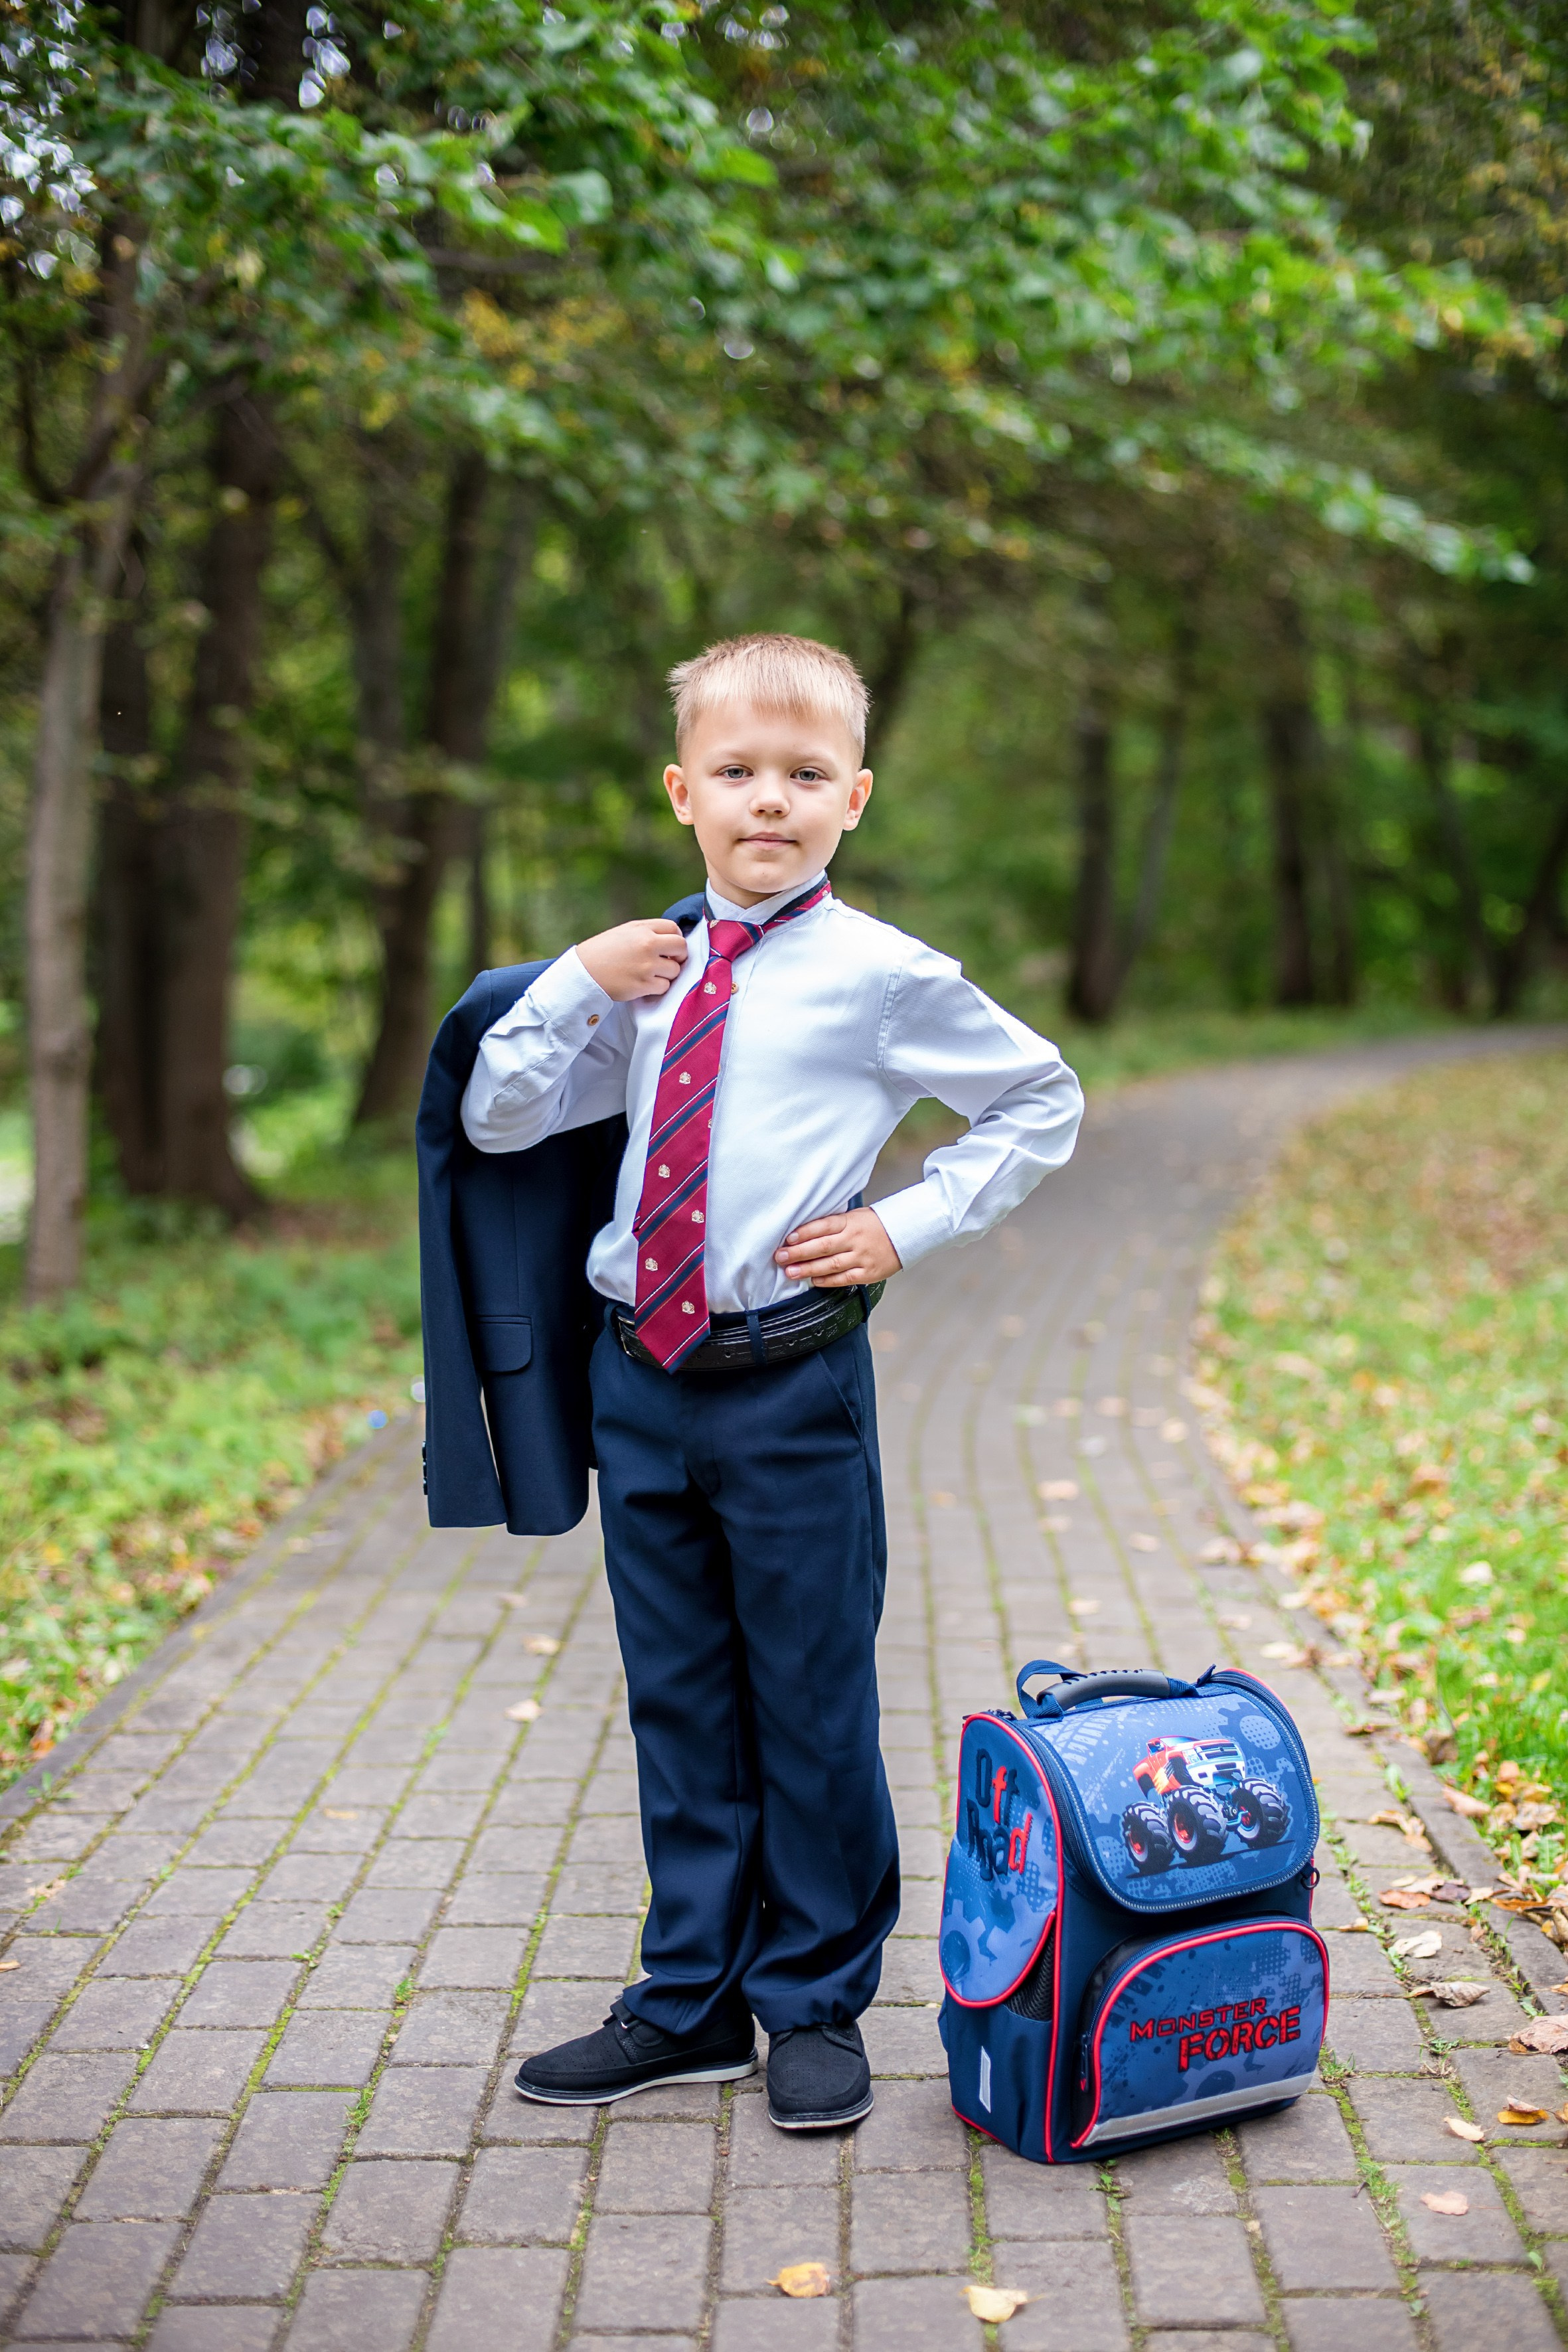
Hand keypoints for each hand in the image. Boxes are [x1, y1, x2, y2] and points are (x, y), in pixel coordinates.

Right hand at [576, 919, 687, 1001]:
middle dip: (679, 956)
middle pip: (681, 947)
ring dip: (667, 974)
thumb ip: (648, 931)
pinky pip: (665, 986)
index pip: (674, 929)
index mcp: (643, 929)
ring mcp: (646, 966)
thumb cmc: (603, 951)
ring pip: (675, 970)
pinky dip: (658, 987)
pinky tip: (645, 984)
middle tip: (670, 961)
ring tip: (652, 974)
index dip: (676, 938)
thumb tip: (670, 939)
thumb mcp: (625, 931)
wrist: (584, 972)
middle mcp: (647, 945)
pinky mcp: (643, 985)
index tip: (670, 947)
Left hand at [774, 1207, 901, 1288]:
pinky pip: (844, 1278)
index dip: (804, 1233)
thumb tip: (803, 1234)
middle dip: (799, 1253)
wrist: (906, 1234)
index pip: (823, 1226)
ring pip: (831, 1265)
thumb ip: (833, 1225)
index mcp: (850, 1222)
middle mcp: (855, 1239)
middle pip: (823, 1246)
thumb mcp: (854, 1217)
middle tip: (780, 1257)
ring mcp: (862, 1257)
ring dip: (808, 1269)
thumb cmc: (874, 1225)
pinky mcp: (869, 1273)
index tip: (787, 1239)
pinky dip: (827, 1280)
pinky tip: (813, 1280)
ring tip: (790, 1272)